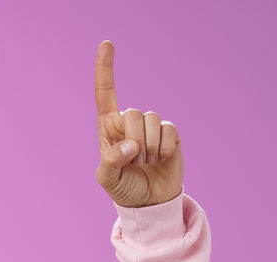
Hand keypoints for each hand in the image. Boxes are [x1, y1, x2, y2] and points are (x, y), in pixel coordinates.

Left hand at [93, 41, 182, 208]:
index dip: (105, 69)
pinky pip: (169, 131)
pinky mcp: (170, 133)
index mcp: (109, 128)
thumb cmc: (124, 188)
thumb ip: (111, 162)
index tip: (106, 43)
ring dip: (149, 148)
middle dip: (134, 141)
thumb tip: (130, 145)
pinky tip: (162, 159)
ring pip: (152, 120)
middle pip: (132, 113)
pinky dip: (165, 148)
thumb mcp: (108, 180)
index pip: (105, 93)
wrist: (150, 202)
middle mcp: (129, 122)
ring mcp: (151, 127)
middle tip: (135, 162)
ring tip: (147, 163)